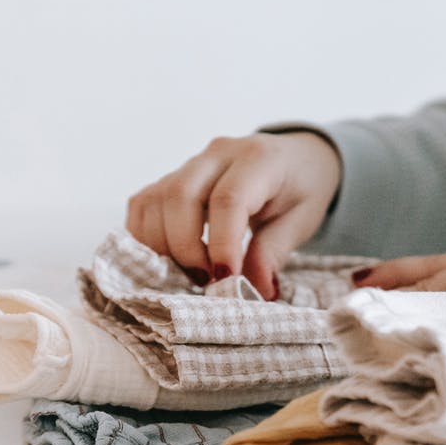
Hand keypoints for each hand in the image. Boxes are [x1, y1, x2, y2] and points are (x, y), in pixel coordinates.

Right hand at [125, 131, 340, 297]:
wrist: (295, 158)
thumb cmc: (300, 189)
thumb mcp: (302, 220)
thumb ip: (275, 251)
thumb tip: (255, 290)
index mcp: (259, 159)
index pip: (228, 200)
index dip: (221, 245)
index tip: (225, 280)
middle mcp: (219, 153)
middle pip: (180, 196)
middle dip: (186, 249)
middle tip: (206, 280)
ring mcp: (190, 163)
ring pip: (154, 201)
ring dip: (163, 246)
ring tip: (191, 273)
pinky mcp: (171, 177)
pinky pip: (143, 205)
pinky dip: (146, 237)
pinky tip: (169, 260)